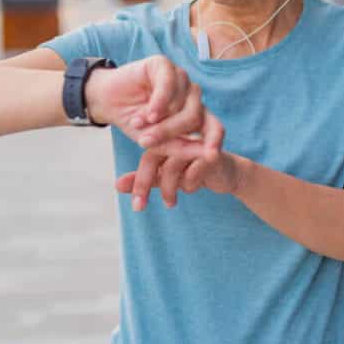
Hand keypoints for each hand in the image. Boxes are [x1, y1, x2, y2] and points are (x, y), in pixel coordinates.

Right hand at [84, 55, 211, 146]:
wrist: (107, 102)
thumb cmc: (134, 122)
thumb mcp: (155, 141)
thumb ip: (180, 148)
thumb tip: (209, 156)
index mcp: (195, 114)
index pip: (215, 126)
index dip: (215, 140)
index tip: (212, 155)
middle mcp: (191, 95)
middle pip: (194, 116)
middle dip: (170, 132)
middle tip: (146, 141)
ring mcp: (180, 79)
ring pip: (182, 102)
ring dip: (160, 119)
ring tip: (137, 125)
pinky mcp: (164, 65)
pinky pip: (169, 85)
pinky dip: (159, 102)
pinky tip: (147, 113)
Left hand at [115, 131, 245, 211]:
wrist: (227, 173)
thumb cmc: (193, 171)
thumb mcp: (167, 176)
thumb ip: (145, 178)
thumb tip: (117, 186)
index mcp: (167, 138)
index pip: (147, 155)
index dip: (138, 179)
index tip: (136, 204)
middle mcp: (179, 137)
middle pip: (154, 156)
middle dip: (145, 184)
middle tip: (139, 207)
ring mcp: (196, 144)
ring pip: (172, 166)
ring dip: (169, 189)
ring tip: (170, 203)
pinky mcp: (212, 154)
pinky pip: (193, 172)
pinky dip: (189, 185)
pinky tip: (191, 189)